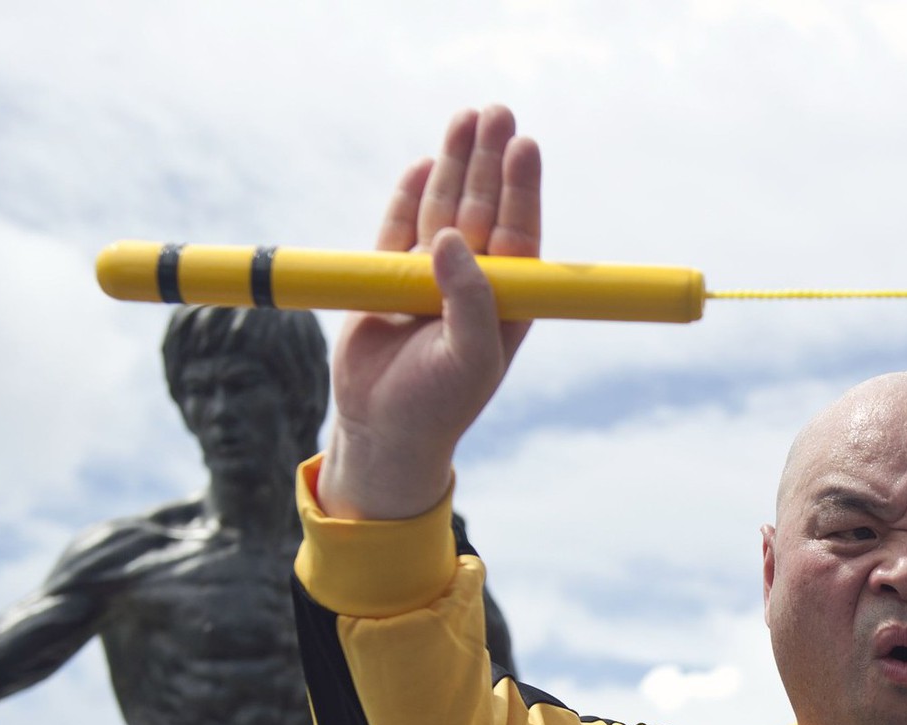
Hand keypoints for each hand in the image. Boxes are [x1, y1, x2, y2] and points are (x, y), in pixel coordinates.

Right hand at [321, 105, 541, 518]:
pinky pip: (399, 227)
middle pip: (483, 207)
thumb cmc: (439, 403)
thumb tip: (450, 239)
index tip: (525, 146)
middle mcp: (474, 280)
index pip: (519, 233)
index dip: (522, 189)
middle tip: (496, 112)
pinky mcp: (388, 276)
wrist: (382, 429)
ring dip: (453, 165)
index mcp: (507, 300)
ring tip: (466, 119)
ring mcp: (430, 275)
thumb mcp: (469, 358)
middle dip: (489, 160)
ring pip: (442, 208)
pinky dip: (408, 197)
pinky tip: (422, 164)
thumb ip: (470, 301)